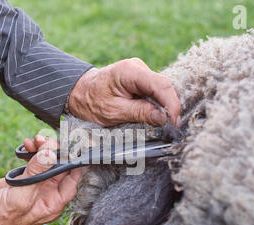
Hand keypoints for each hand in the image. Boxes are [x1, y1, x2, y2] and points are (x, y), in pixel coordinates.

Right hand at [0, 138, 82, 224]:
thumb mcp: (22, 195)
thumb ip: (37, 172)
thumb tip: (51, 152)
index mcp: (52, 203)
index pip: (73, 181)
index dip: (76, 163)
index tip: (77, 146)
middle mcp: (46, 193)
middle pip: (59, 167)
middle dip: (56, 151)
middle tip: (48, 139)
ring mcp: (33, 184)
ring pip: (46, 161)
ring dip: (43, 148)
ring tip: (34, 140)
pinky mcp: (21, 177)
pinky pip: (32, 160)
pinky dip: (31, 151)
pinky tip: (26, 145)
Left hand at [67, 58, 181, 126]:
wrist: (79, 93)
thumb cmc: (91, 102)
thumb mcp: (113, 111)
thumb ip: (139, 113)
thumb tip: (163, 117)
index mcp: (129, 71)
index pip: (159, 84)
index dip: (171, 104)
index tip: (175, 122)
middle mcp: (137, 68)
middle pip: (163, 87)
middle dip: (169, 107)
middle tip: (172, 128)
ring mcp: (140, 73)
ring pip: (160, 91)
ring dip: (163, 107)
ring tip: (164, 125)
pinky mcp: (140, 81)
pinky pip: (154, 93)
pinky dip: (157, 105)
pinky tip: (155, 117)